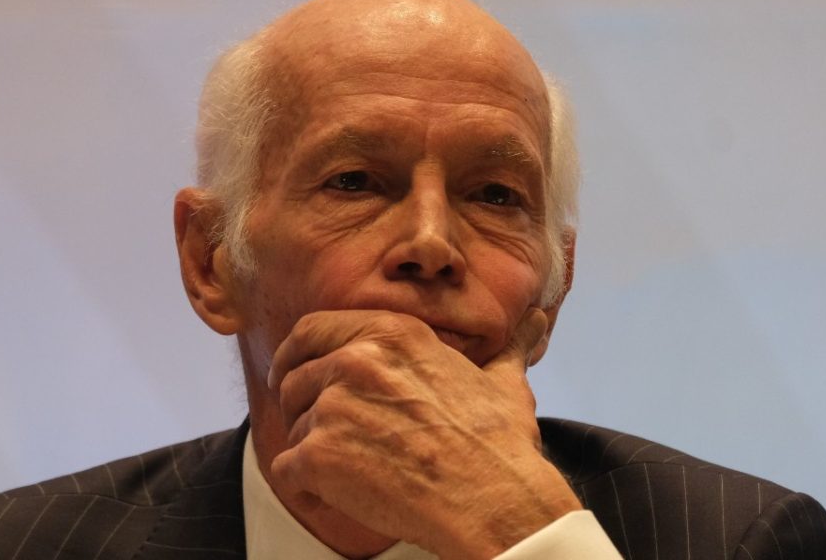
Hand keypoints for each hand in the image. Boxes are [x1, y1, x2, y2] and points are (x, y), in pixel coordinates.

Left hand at [268, 308, 581, 558]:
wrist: (494, 501)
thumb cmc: (500, 446)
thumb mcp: (504, 383)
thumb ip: (508, 348)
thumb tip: (538, 323)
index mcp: (392, 334)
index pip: (312, 329)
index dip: (296, 354)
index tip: (294, 373)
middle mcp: (357, 360)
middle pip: (292, 379)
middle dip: (298, 406)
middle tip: (320, 432)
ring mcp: (335, 405)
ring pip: (293, 426)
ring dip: (311, 450)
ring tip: (349, 472)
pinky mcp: (320, 454)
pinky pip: (287, 469)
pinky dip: (305, 489)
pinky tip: (333, 497)